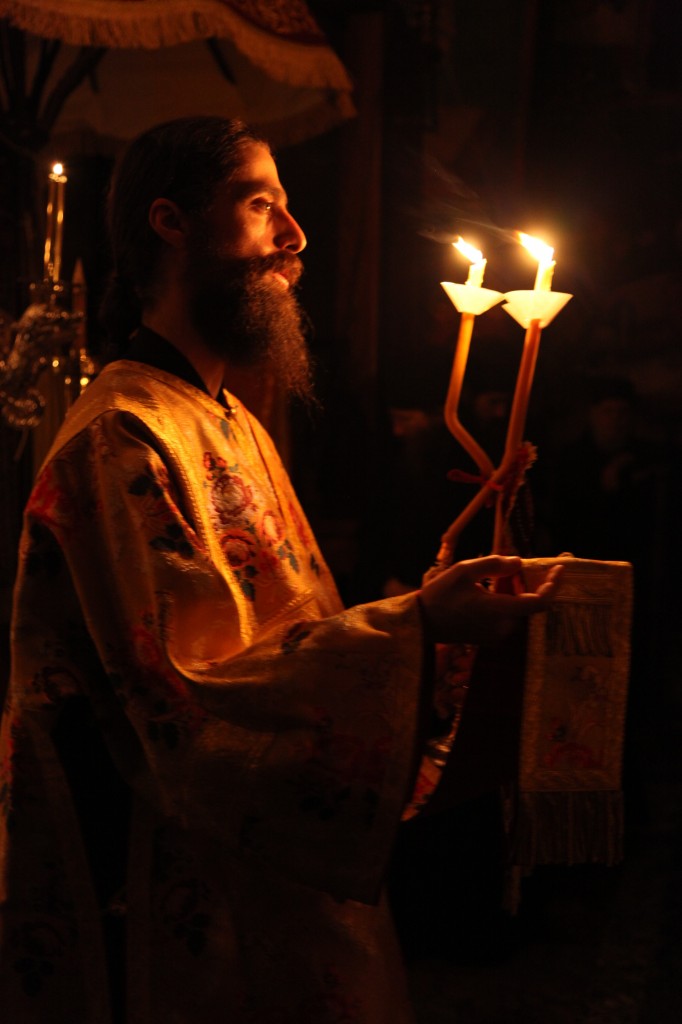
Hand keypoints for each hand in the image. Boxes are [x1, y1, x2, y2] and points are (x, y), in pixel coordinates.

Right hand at [417, 555, 562, 646]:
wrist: (422, 623)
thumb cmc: (440, 595)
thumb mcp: (464, 571)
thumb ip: (494, 565)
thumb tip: (519, 563)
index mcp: (498, 610)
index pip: (538, 602)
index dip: (553, 586)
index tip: (559, 569)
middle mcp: (502, 627)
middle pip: (531, 606)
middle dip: (536, 585)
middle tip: (537, 567)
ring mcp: (497, 636)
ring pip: (520, 611)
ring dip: (522, 594)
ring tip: (513, 576)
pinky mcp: (491, 639)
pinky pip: (509, 618)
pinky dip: (511, 603)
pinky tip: (500, 589)